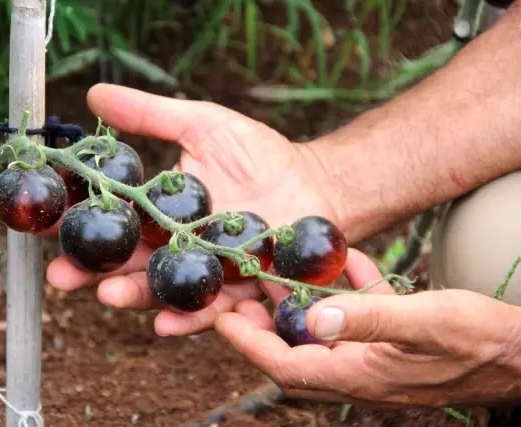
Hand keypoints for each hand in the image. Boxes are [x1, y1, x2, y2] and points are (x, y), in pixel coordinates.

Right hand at [46, 83, 338, 336]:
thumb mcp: (203, 124)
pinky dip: (189, 318)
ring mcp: (206, 272)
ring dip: (134, 295)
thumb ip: (152, 116)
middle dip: (93, 271)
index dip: (80, 224)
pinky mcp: (239, 291)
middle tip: (62, 276)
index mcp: (161, 213)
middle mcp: (176, 247)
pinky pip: (212, 308)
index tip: (47, 225)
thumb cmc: (261, 154)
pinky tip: (165, 324)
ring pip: (163, 289)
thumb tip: (94, 95)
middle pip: (129, 263)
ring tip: (108, 295)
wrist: (317, 182)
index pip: (113, 221)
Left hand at [215, 249, 520, 406]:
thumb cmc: (481, 341)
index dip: (249, 342)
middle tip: (242, 295)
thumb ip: (368, 318)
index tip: (223, 318)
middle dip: (264, 325)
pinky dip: (346, 293)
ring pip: (323, 333)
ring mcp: (376, 357)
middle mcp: (360, 371)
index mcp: (359, 374)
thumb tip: (312, 317)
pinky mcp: (393, 342)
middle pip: (295, 351)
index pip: (284, 364)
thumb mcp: (425, 322)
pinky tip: (345, 264)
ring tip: (279, 275)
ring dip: (301, 306)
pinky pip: (357, 318)